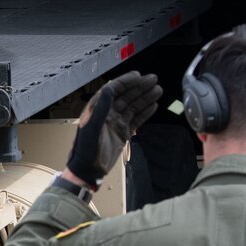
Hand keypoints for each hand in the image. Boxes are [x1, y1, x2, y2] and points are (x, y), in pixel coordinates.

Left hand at [66, 72, 162, 188]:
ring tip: (158, 90)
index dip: (125, 82)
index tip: (138, 76)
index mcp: (97, 108)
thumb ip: (101, 108)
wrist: (89, 169)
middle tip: (154, 79)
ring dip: (145, 98)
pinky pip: (136, 119)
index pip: (113, 90)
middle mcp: (107, 113)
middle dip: (139, 87)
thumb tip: (109, 89)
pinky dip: (145, 112)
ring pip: (133, 106)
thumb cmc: (87, 148)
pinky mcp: (123, 132)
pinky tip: (154, 105)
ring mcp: (116, 122)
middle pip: (126, 96)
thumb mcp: (92, 127)